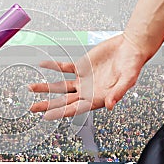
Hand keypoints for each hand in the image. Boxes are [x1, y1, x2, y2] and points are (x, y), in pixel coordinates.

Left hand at [29, 34, 148, 119]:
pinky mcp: (81, 66)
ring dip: (46, 87)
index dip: (60, 113)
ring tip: (31, 88)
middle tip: (32, 107)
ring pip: (60, 86)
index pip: (75, 108)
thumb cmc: (132, 65)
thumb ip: (118, 93)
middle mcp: (87, 91)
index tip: (47, 116)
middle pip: (63, 101)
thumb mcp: (128, 80)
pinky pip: (64, 68)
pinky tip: (44, 65)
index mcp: (97, 98)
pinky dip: (54, 66)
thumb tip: (110, 105)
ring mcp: (83, 80)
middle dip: (47, 104)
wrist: (130, 47)